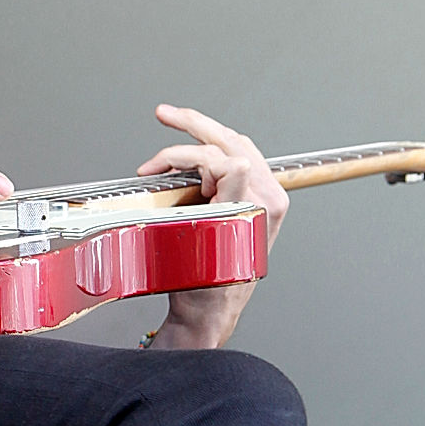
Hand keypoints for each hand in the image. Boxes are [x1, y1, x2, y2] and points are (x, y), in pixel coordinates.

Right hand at [135, 104, 288, 347]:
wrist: (208, 312)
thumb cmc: (204, 287)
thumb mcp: (208, 242)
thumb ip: (227, 197)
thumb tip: (228, 162)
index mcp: (261, 206)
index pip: (225, 157)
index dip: (186, 156)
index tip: (156, 168)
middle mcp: (268, 198)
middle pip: (232, 142)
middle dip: (194, 124)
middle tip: (164, 114)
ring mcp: (262, 198)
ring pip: (234, 145)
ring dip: (202, 131)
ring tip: (173, 122)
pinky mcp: (253, 200)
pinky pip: (235, 160)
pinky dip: (210, 148)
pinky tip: (190, 147)